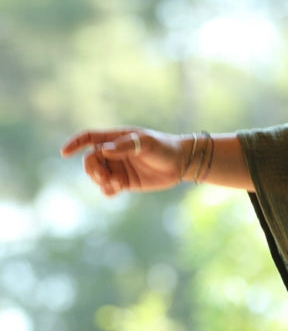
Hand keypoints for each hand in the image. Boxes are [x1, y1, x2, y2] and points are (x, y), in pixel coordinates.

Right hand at [61, 128, 186, 195]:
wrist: (180, 163)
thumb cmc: (164, 147)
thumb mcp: (147, 143)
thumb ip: (126, 145)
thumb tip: (104, 151)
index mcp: (115, 139)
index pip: (89, 139)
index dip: (75, 144)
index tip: (65, 153)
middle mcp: (113, 154)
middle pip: (90, 161)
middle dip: (92, 169)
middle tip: (105, 176)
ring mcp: (118, 168)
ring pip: (98, 176)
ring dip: (101, 181)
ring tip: (116, 184)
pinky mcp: (125, 182)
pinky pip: (109, 188)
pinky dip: (107, 190)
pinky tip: (114, 191)